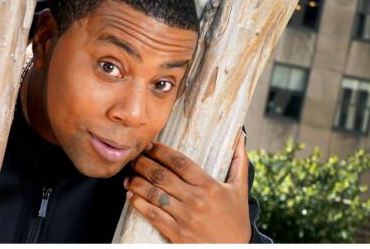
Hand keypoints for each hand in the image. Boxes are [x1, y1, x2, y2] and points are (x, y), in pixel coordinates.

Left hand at [124, 131, 250, 242]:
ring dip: (137, 183)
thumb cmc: (237, 219)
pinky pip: (153, 216)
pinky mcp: (177, 234)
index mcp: (209, 186)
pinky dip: (138, 205)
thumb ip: (239, 161)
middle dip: (144, 165)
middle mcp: (195, 200)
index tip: (150, 145)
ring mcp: (185, 218)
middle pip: (162, 176)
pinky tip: (131, 197)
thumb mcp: (240, 189)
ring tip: (129, 176)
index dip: (162, 152)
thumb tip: (240, 136)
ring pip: (154, 195)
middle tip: (135, 159)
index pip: (180, 162)